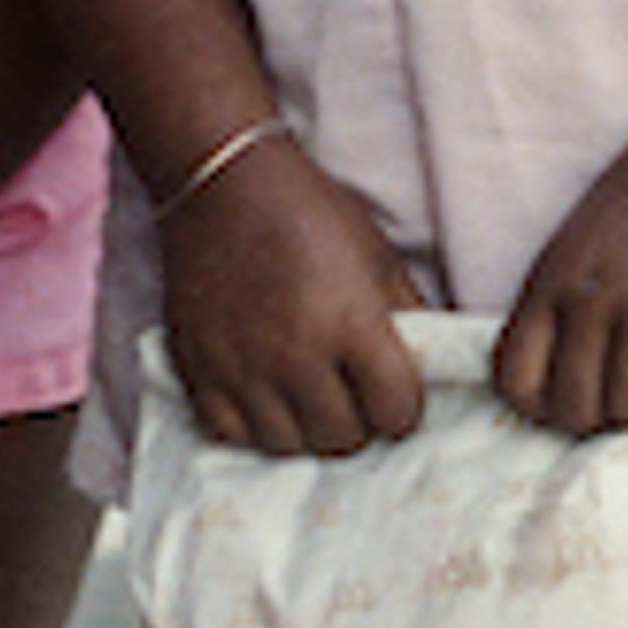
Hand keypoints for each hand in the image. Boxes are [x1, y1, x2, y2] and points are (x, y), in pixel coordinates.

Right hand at [155, 134, 425, 455]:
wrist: (224, 182)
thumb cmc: (311, 213)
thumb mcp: (379, 256)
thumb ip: (408, 317)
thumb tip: (430, 369)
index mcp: (351, 324)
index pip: (396, 413)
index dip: (403, 408)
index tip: (394, 394)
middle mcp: (295, 355)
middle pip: (342, 439)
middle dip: (358, 422)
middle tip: (352, 396)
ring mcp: (241, 366)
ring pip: (288, 446)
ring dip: (306, 429)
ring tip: (309, 398)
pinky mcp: (198, 368)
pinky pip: (231, 434)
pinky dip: (253, 426)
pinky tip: (266, 398)